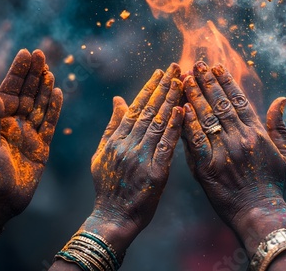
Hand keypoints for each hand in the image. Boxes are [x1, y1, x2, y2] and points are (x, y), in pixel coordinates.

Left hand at [0, 49, 62, 236]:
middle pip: (28, 93)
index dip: (18, 71)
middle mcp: (16, 123)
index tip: (26, 53)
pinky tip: (58, 93)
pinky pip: (51, 122)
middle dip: (34, 74)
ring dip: (45, 87)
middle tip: (41, 54)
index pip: (10, 89)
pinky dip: (56, 108)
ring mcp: (31, 132)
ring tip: (50, 71)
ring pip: (41, 104)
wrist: (7, 198)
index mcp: (0, 120)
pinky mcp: (43, 144)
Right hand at [81, 64, 184, 255]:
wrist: (113, 217)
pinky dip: (174, 126)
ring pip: (158, 123)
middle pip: (148, 110)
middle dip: (163, 87)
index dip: (149, 88)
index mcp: (115, 140)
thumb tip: (118, 99)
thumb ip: (112, 126)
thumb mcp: (102, 154)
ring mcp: (140, 158)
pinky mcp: (154, 173)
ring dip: (171, 100)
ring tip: (182, 81)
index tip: (160, 72)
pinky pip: (166, 145)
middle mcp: (126, 145)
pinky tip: (183, 110)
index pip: (135, 107)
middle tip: (176, 67)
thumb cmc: (108, 187)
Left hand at [182, 62, 285, 254]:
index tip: (216, 67)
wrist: (259, 213)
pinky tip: (179, 108)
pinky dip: (186, 124)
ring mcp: (222, 152)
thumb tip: (281, 99)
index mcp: (256, 133)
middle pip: (220, 104)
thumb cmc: (273, 185)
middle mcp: (239, 138)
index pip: (238, 100)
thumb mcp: (285, 154)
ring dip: (194, 97)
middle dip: (207, 82)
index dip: (226, 82)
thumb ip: (279, 126)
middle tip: (195, 65)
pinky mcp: (207, 167)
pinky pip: (194, 141)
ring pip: (205, 118)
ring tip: (184, 79)